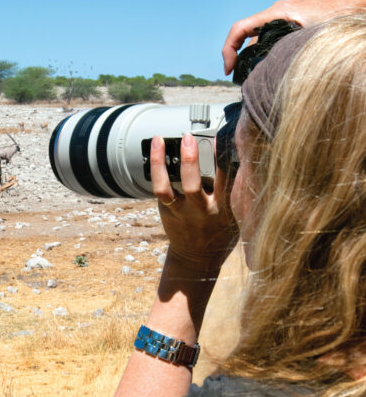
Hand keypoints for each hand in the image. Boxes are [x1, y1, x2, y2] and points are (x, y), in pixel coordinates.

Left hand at [150, 134, 236, 273]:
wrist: (198, 258)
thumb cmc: (221, 231)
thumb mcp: (237, 213)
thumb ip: (236, 191)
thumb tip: (239, 157)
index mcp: (225, 209)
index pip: (227, 180)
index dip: (226, 158)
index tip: (225, 138)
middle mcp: (202, 210)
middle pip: (194, 185)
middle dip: (191, 160)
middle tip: (190, 138)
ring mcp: (182, 211)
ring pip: (168, 187)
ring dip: (163, 163)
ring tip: (162, 140)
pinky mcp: (168, 210)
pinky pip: (159, 188)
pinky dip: (156, 168)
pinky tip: (156, 149)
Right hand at [222, 0, 365, 74]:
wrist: (357, 3)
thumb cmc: (339, 14)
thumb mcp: (311, 36)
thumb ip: (288, 49)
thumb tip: (271, 71)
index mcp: (276, 13)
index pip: (239, 29)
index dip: (229, 49)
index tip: (229, 69)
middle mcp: (276, 13)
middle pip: (247, 37)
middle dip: (240, 58)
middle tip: (240, 80)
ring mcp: (284, 17)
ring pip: (260, 39)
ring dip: (254, 57)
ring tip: (256, 77)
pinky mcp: (292, 22)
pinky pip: (271, 38)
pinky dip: (266, 53)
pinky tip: (273, 67)